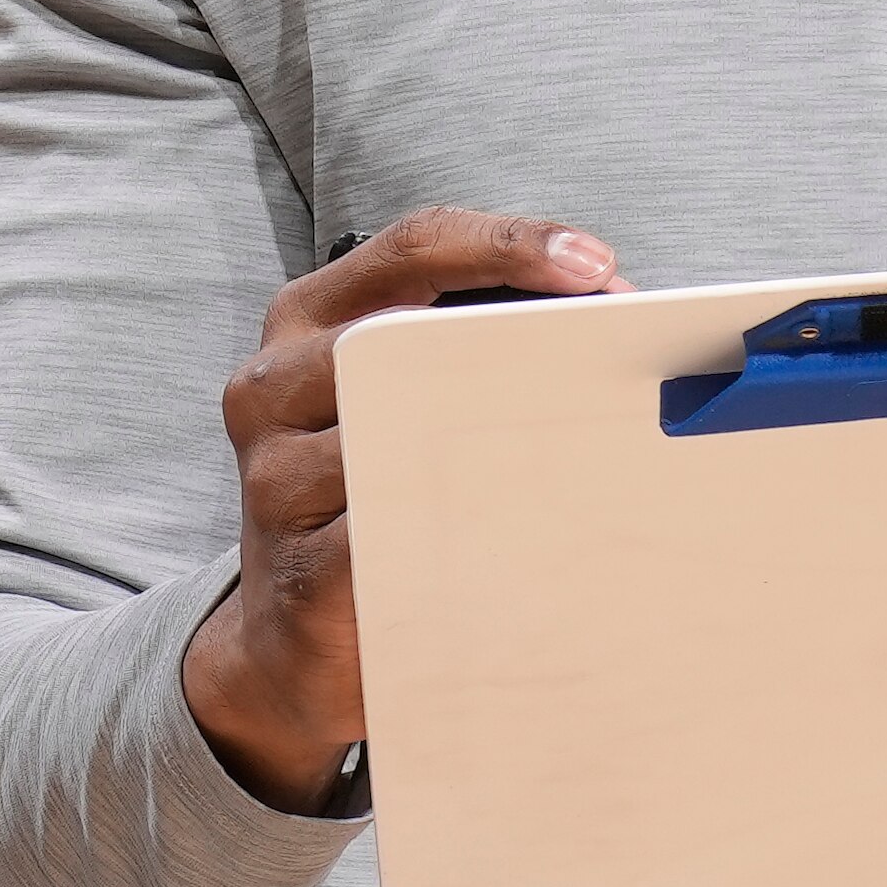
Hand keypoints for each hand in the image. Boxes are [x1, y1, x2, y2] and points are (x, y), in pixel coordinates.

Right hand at [177, 208, 623, 810]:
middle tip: (614, 346)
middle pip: (402, 330)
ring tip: (589, 442)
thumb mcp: (403, 395)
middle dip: (517, 334)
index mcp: (308, 320)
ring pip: (396, 433)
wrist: (292, 643)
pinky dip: (469, 527)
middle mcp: (272, 386)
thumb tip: (614, 306)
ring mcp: (274, 482)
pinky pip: (396, 536)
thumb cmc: (374, 492)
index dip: (506, 244)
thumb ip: (479, 342)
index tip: (595, 264)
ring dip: (498, 436)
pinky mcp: (300, 573)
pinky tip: (530, 529)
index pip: (413, 247)